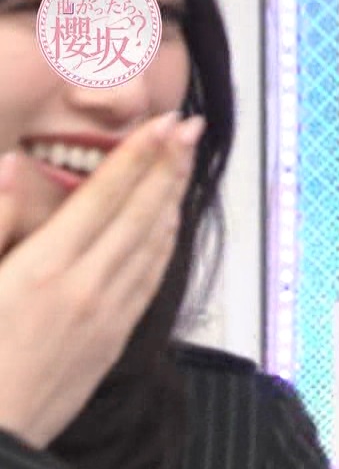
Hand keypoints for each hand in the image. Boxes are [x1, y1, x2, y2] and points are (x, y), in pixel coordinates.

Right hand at [0, 112, 203, 448]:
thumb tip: (6, 167)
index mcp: (43, 270)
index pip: (103, 198)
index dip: (138, 156)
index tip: (166, 123)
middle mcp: (86, 290)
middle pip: (139, 215)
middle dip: (167, 167)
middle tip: (191, 127)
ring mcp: (105, 319)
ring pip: (152, 247)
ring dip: (171, 201)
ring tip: (185, 164)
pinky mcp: (112, 345)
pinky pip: (149, 283)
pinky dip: (164, 247)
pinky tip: (170, 230)